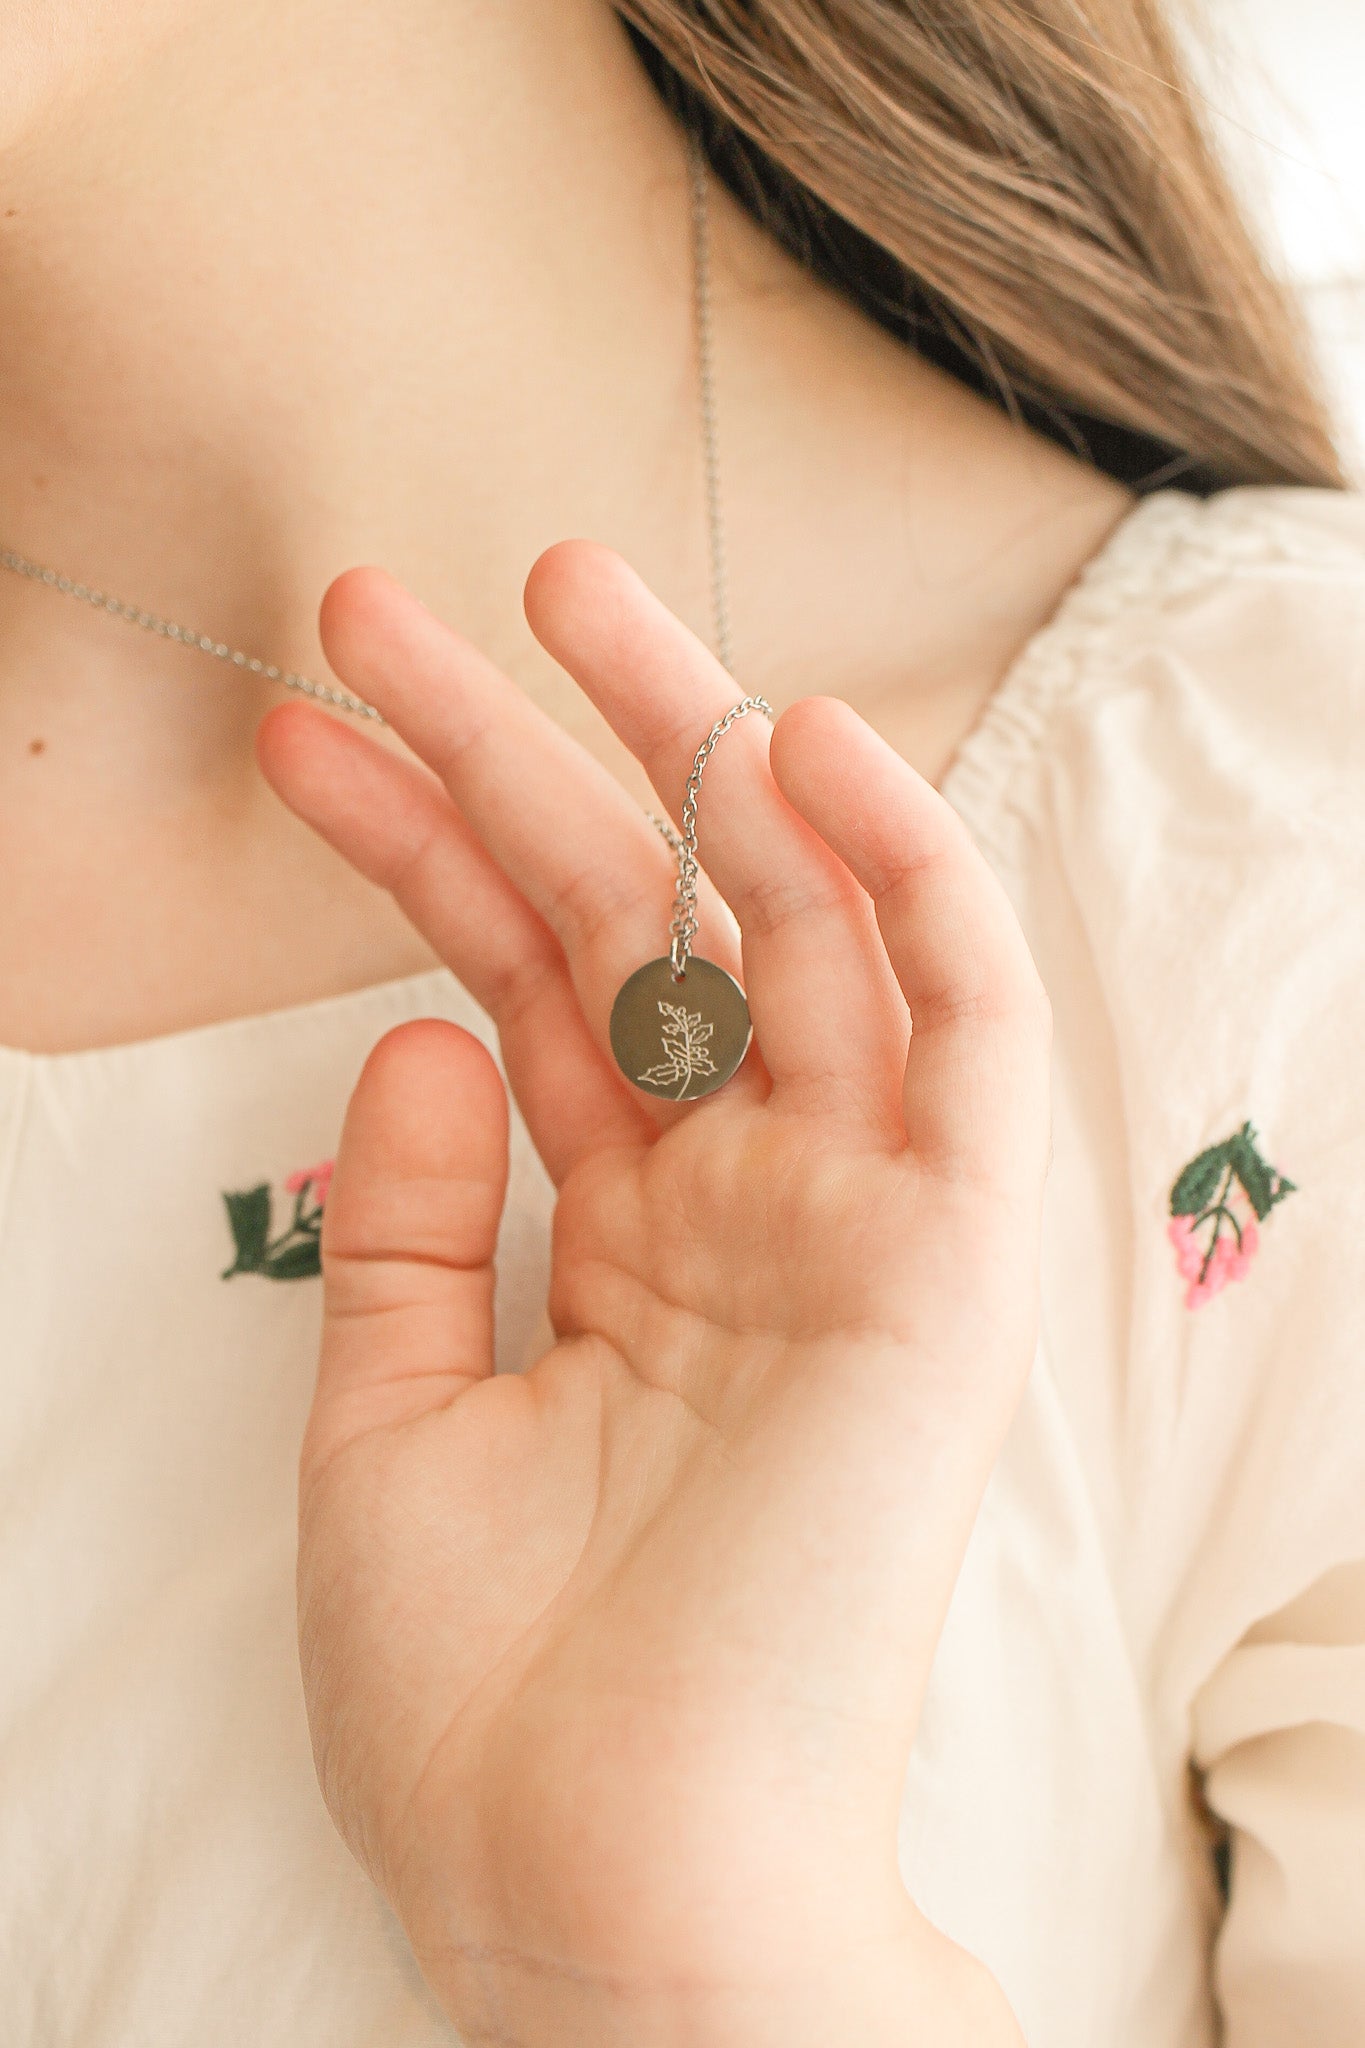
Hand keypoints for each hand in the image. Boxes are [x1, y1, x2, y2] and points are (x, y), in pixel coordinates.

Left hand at [257, 544, 1045, 2046]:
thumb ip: (414, 1221)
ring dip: (689, 749)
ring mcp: (851, 1213)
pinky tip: (802, 740)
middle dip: (521, 752)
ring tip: (551, 591)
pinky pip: (960, 1023)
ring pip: (785, 922)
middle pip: (641, 920)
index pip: (522, 989)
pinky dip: (906, 875)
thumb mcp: (394, 1419)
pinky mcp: (952, 1252)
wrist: (600, 1884)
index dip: (408, 852)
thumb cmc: (493, 1691)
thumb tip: (411, 1028)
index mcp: (627, 1237)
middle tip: (390, 604)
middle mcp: (743, 1200)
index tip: (299, 738)